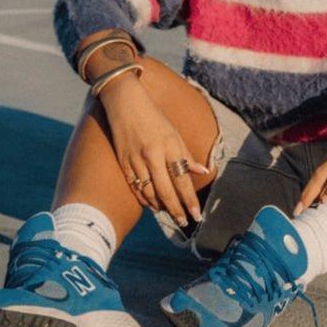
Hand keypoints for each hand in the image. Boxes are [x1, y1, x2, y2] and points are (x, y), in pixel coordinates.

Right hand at [99, 75, 208, 226]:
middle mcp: (152, 154)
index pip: (182, 179)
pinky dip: (144, 198)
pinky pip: (135, 187)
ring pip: (149, 192)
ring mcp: (135, 159)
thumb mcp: (174, 132)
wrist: (125, 102)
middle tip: (184, 223)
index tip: (197, 215)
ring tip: (170, 214)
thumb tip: (204, 171)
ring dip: (160, 206)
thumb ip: (187, 155)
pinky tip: (152, 205)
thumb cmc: (154, 117)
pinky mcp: (123, 162)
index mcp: (169, 145)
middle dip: (176, 210)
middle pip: (166, 190)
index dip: (189, 200)